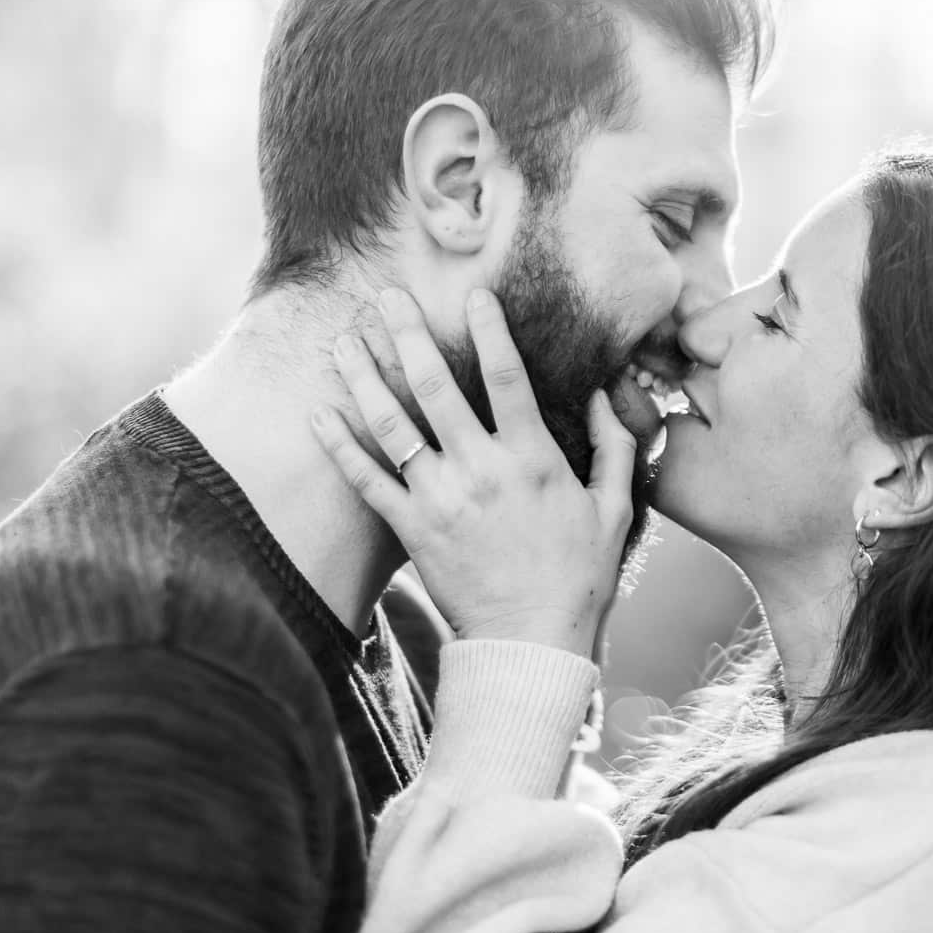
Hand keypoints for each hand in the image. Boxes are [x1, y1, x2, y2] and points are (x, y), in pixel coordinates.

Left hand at [311, 286, 634, 657]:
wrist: (532, 639)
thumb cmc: (580, 575)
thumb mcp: (614, 507)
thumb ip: (613, 447)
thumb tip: (606, 396)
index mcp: (532, 458)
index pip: (507, 376)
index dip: (490, 329)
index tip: (474, 293)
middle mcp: (481, 469)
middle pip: (435, 385)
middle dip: (408, 334)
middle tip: (387, 295)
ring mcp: (441, 498)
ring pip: (392, 424)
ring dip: (364, 377)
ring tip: (344, 341)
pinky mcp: (411, 529)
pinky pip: (365, 480)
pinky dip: (339, 445)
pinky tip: (318, 412)